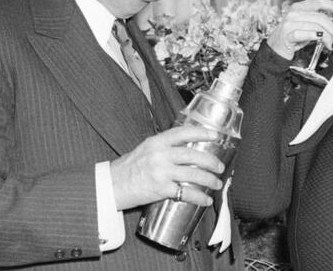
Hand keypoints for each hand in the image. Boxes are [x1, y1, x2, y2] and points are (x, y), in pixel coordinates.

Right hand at [109, 125, 225, 208]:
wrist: (112, 185)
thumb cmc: (129, 168)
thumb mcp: (146, 149)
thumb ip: (164, 147)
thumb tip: (186, 148)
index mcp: (157, 142)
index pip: (183, 133)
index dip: (201, 133)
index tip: (215, 135)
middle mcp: (160, 154)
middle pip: (193, 155)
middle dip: (211, 161)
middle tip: (220, 166)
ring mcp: (161, 172)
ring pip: (193, 174)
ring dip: (209, 180)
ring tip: (216, 183)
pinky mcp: (161, 189)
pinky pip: (186, 193)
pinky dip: (199, 197)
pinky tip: (206, 199)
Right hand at [268, 0, 332, 58]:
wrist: (275, 49)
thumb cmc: (292, 37)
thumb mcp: (306, 26)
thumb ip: (318, 21)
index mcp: (299, 8)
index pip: (318, 1)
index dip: (332, 5)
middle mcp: (293, 13)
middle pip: (320, 17)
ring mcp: (289, 24)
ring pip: (315, 26)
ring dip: (327, 37)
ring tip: (331, 44)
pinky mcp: (287, 35)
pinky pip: (303, 34)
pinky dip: (314, 36)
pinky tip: (319, 38)